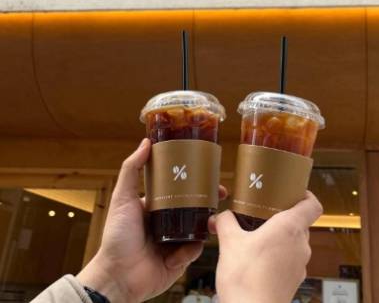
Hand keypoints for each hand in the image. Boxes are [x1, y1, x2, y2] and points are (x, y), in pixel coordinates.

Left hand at [78, 138, 225, 302]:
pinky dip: (193, 249)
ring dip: (206, 224)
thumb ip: (132, 169)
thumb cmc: (116, 237)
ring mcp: (175, 240)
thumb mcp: (122, 198)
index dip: (194, 181)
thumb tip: (145, 143)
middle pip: (194, 206)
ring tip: (209, 222)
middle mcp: (168, 221)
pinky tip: (184, 250)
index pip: (180, 189)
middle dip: (209, 201)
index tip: (208, 173)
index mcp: (157, 206)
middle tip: (220, 195)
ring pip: (199, 227)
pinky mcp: (180, 260)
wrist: (117, 276)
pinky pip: (195, 250)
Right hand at [211, 191, 322, 302]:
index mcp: (290, 227)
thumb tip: (221, 216)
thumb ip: (226, 223)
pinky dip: (278, 257)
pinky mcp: (294, 281)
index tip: (294, 192)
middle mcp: (300, 245)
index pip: (312, 205)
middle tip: (266, 214)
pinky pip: (290, 261)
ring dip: (280, 239)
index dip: (306, 195)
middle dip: (284, 217)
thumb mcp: (229, 242)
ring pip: (295, 242)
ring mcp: (300, 265)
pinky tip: (258, 261)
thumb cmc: (246, 279)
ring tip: (258, 239)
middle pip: (301, 223)